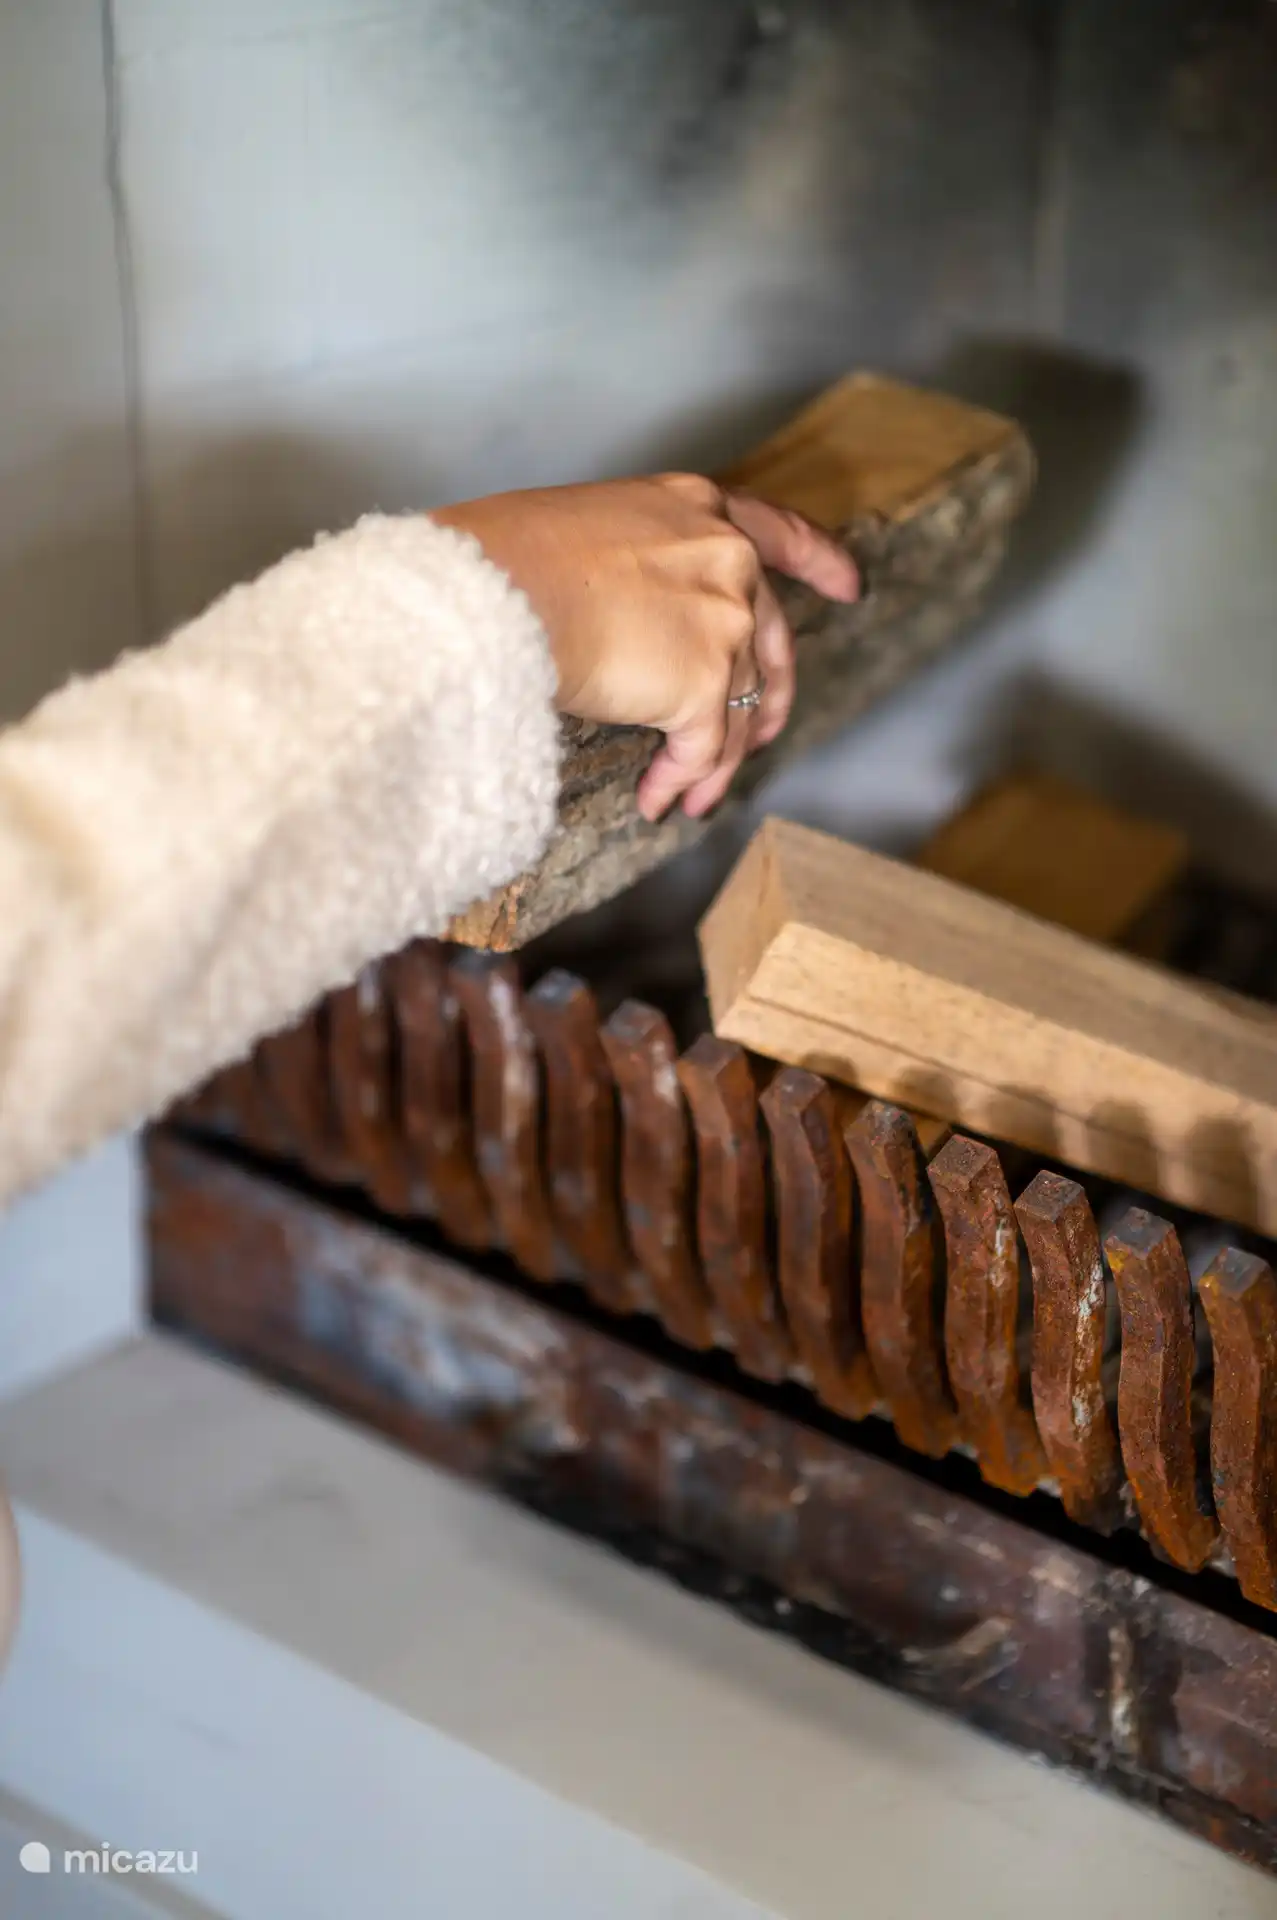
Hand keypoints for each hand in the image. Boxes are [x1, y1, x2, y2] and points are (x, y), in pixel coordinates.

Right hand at [432, 474, 857, 820]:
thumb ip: (633, 569)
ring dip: (709, 762)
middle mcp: (725, 560)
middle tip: (764, 733)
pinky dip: (680, 781)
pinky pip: (702, 750)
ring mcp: (722, 623)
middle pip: (770, 640)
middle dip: (770, 698)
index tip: (851, 586)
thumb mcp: (586, 530)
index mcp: (694, 508)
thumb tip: (621, 623)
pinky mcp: (704, 686)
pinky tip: (657, 799)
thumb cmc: (506, 560)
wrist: (497, 591)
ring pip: (736, 710)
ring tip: (685, 796)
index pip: (778, 531)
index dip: (820, 561)